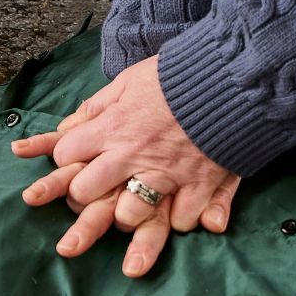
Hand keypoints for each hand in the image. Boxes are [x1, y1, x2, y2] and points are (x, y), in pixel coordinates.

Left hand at [13, 56, 241, 274]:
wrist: (231, 75)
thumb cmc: (177, 76)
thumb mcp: (128, 80)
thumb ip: (96, 106)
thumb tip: (64, 128)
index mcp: (113, 126)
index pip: (65, 154)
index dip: (66, 159)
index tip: (75, 160)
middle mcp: (133, 154)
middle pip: (85, 193)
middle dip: (83, 197)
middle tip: (94, 193)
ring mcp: (167, 173)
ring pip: (128, 216)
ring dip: (126, 216)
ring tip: (131, 209)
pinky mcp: (200, 184)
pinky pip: (181, 220)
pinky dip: (178, 219)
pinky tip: (176, 211)